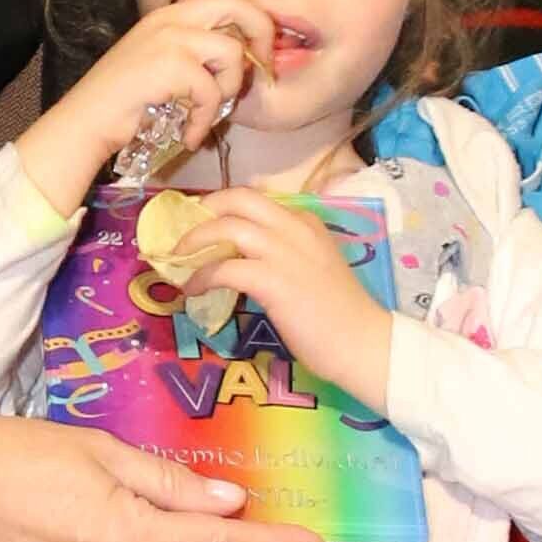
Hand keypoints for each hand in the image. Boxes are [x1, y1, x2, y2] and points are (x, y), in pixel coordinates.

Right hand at [35, 0, 274, 194]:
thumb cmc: (123, 102)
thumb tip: (243, 61)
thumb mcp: (160, 64)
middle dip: (261, 33)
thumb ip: (195, 54)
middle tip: (261, 68)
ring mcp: (169, 38)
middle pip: (236, 2)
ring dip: (228, 90)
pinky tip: (190, 135)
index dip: (251, 18)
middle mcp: (170, 18)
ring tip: (206, 114)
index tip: (257, 53)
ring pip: (231, 52)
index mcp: (169, 15)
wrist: (86, 120)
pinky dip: (205, 120)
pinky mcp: (169, 64)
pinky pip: (211, 92)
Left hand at [150, 185, 397, 409]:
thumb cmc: (341, 314)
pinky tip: (192, 290)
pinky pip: (224, 268)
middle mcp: (295, 229)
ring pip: (227, 227)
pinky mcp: (273, 281)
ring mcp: (284, 253)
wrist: (362, 342)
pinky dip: (201, 276)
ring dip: (195, 241)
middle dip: (206, 209)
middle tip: (186, 230)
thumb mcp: (315, 267)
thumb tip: (245, 259)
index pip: (259, 200)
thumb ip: (286, 255)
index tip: (207, 221)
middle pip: (240, 199)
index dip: (227, 207)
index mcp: (307, 223)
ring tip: (179, 259)